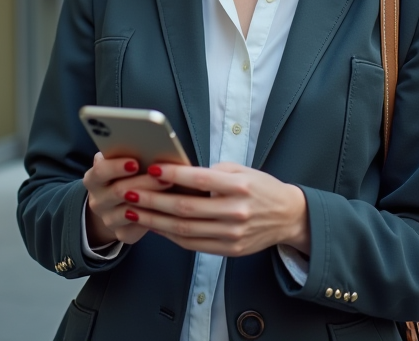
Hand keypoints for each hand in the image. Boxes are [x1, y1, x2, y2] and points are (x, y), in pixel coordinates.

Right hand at [82, 153, 172, 246]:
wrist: (114, 205)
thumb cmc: (124, 176)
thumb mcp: (121, 163)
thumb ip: (128, 154)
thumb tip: (151, 146)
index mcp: (93, 179)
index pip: (100, 171)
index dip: (116, 166)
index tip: (135, 162)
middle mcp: (97, 200)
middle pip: (118, 191)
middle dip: (143, 182)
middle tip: (164, 176)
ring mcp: (108, 219)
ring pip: (130, 211)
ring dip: (151, 200)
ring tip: (170, 189)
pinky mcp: (122, 234)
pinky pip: (138, 227)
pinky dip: (152, 217)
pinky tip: (166, 208)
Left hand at [122, 162, 309, 257]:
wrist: (288, 216)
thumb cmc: (261, 188)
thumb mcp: (242, 170)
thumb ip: (213, 172)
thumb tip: (178, 173)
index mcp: (240, 186)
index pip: (200, 180)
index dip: (174, 174)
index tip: (151, 168)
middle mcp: (236, 211)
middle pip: (186, 208)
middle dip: (153, 200)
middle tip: (129, 192)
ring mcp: (232, 234)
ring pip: (185, 229)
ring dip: (155, 220)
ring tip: (134, 210)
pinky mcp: (230, 250)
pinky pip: (193, 244)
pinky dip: (170, 235)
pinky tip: (155, 225)